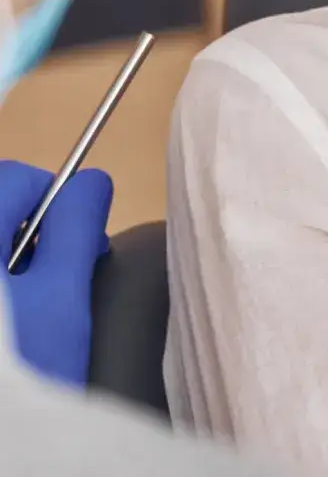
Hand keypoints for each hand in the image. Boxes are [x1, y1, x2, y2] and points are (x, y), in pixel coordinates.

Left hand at [0, 160, 111, 385]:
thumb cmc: (18, 374)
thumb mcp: (61, 303)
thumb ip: (78, 229)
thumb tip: (92, 180)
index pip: (14, 179)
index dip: (56, 203)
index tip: (81, 251)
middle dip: (29, 234)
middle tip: (54, 287)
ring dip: (8, 264)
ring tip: (23, 317)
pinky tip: (3, 334)